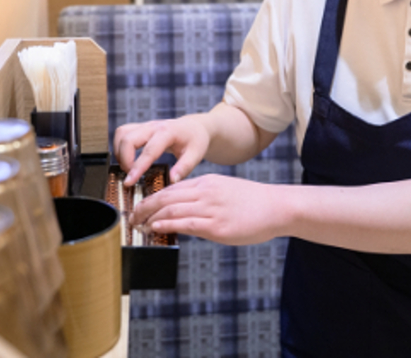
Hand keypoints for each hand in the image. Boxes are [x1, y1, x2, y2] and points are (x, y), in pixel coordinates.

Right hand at [113, 116, 210, 186]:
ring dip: (119, 152)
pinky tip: (127, 159)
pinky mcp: (139, 127)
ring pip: (121, 133)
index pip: (148, 151)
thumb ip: (184, 168)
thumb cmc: (195, 141)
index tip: (129, 182)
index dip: (137, 167)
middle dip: (124, 160)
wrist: (194, 127)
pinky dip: (119, 146)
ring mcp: (145, 125)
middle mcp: (153, 126)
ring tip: (128, 169)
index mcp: (168, 132)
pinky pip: (122, 133)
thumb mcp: (196, 154)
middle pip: (128, 139)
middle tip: (131, 177)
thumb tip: (171, 180)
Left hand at [130, 173, 285, 245]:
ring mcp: (210, 209)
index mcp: (206, 183)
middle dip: (145, 207)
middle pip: (165, 197)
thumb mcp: (225, 191)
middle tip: (133, 216)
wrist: (277, 207)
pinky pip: (185, 223)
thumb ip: (205, 197)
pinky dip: (166, 225)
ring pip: (171, 209)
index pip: (171, 188)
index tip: (141, 207)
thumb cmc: (254, 202)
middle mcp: (205, 192)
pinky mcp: (216, 226)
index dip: (152, 198)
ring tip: (139, 225)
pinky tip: (155, 228)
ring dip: (150, 218)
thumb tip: (186, 210)